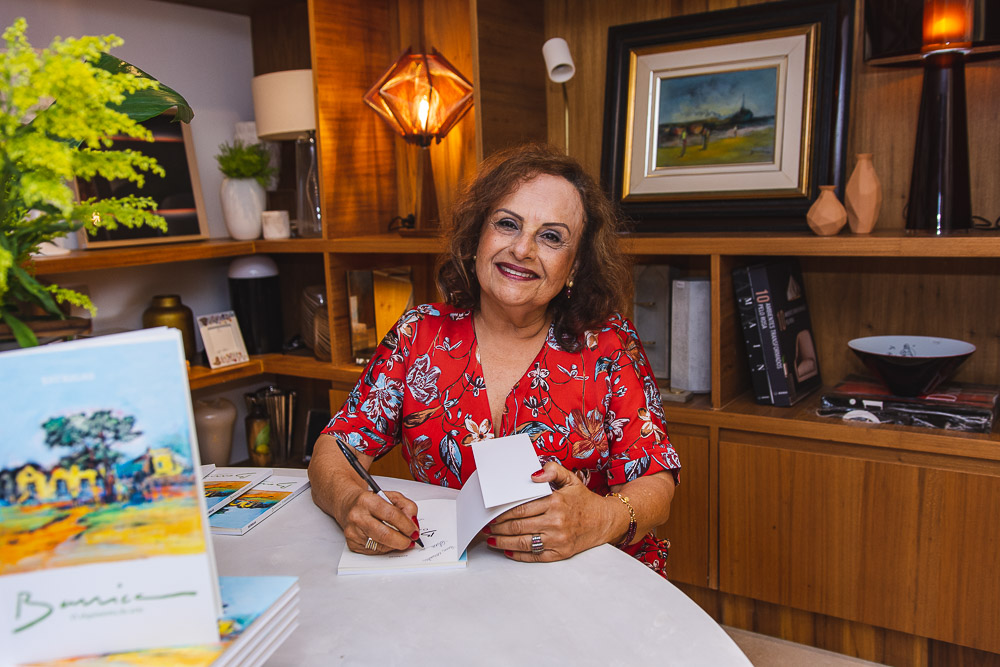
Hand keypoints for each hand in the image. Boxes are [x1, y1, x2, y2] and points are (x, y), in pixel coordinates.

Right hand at [338, 486, 419, 554]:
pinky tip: (386, 540)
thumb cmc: (370, 501)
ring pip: (381, 545)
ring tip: (399, 539)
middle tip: (410, 541)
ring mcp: (353, 531)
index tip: (414, 531)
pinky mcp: (352, 543)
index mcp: (367, 501)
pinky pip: (374, 551)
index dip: (406, 525)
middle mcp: (357, 516)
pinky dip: (385, 547)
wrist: (348, 505)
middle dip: (402, 541)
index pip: (391, 515)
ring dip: (395, 545)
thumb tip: (413, 523)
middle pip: (385, 534)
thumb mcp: (390, 496)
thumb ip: (406, 506)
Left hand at [485, 461, 616, 562]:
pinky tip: (507, 551)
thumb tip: (533, 474)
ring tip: (491, 539)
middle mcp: (556, 522)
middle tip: (487, 526)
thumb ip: (552, 470)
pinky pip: (534, 556)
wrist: (604, 521)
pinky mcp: (560, 554)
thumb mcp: (570, 479)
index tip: (492, 513)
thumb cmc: (583, 500)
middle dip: (499, 527)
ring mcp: (558, 540)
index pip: (521, 508)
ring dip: (503, 542)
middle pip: (518, 526)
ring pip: (523, 543)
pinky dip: (518, 555)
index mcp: (556, 502)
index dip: (503, 512)